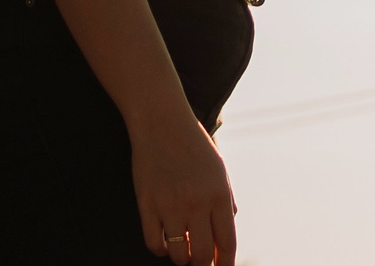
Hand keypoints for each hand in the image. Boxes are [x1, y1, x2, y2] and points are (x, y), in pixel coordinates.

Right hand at [133, 112, 237, 264]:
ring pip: (178, 255)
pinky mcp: (147, 205)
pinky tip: (164, 239)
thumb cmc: (193, 145)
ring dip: (181, 257)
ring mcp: (170, 205)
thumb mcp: (219, 170)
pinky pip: (154, 244)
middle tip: (200, 261)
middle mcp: (197, 203)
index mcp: (219, 194)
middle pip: (202, 256)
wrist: (162, 122)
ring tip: (182, 247)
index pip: (227, 243)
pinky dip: (160, 248)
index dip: (225, 263)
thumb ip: (225, 203)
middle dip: (202, 263)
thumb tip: (223, 240)